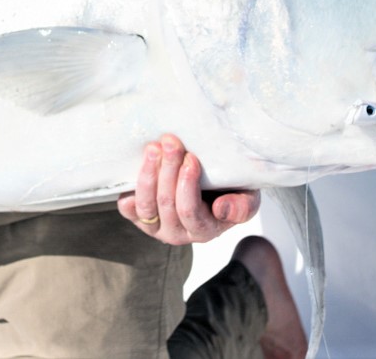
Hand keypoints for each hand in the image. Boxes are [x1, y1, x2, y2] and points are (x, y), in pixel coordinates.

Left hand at [117, 134, 259, 244]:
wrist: (214, 189)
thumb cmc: (230, 191)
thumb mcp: (246, 197)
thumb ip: (242, 207)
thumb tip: (221, 209)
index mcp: (205, 230)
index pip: (190, 211)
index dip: (187, 184)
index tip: (191, 158)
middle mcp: (178, 233)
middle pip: (166, 203)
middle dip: (168, 169)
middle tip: (171, 142)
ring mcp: (156, 227)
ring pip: (146, 204)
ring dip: (148, 173)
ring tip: (154, 148)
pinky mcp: (140, 217)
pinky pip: (129, 209)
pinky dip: (129, 192)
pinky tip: (134, 171)